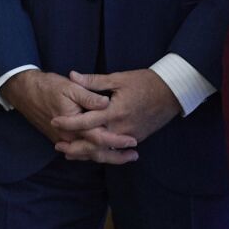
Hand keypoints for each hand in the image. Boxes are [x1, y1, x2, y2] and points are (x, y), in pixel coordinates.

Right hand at [1, 70, 132, 162]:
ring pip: (87, 155)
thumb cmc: (47, 87)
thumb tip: (107, 104)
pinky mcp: (60, 138)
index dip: (117, 141)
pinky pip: (78, 152)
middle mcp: (68, 136)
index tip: (132, 141)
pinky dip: (91, 155)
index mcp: (74, 124)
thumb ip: (89, 96)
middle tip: (134, 156)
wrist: (24, 91)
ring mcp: (63, 139)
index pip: (99, 138)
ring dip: (105, 157)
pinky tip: (101, 155)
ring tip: (123, 157)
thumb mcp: (70, 87)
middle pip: (95, 153)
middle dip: (115, 156)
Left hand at [49, 69, 181, 161]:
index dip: (69, 122)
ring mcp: (130, 136)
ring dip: (87, 153)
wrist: (173, 92)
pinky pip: (116, 150)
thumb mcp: (118, 78)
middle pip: (93, 143)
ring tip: (70, 153)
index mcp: (115, 111)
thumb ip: (94, 81)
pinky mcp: (137, 138)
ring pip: (105, 150)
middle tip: (58, 146)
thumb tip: (73, 75)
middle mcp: (122, 128)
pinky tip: (91, 152)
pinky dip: (102, 152)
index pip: (86, 121)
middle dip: (75, 146)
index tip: (54, 121)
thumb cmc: (146, 82)